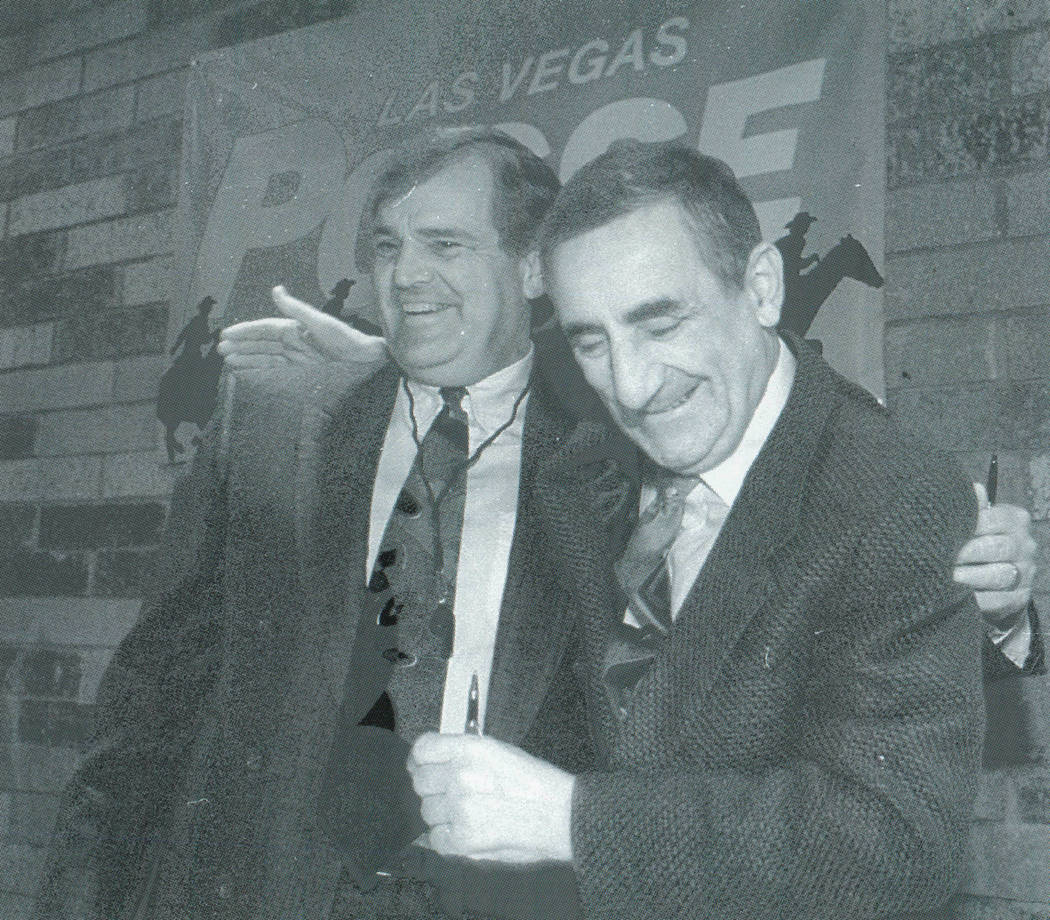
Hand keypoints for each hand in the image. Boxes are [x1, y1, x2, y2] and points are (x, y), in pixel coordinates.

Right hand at [217, 285, 386, 368]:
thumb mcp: (320, 322)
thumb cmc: (346, 338)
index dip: (245, 331)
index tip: (226, 335)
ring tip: (228, 362)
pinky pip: (277, 366)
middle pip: (261, 343)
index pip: (264, 329)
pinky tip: (251, 370)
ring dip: (248, 357)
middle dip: (241, 346)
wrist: (365, 357)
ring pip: (266, 355)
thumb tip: (276, 290)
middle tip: (220, 351)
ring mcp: (297, 353)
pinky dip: (262, 367)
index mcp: (294, 327)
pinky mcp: (303, 365)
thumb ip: (296, 308)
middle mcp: (293, 339)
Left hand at [407, 733, 573, 863]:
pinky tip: (468, 830)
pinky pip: (435, 838)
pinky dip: (447, 837)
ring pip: (427, 812)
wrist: (561, 815)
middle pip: (420, 782)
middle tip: (452, 794)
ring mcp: (459, 809)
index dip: (419, 759)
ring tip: (469, 813)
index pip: (422, 750)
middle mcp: (460, 776)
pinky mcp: (463, 840)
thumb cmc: (536, 783)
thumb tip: (435, 761)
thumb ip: (463, 753)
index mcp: (470, 749)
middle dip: (433, 788)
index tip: (421, 766)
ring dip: (442, 814)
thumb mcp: (498, 750)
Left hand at [953, 483, 1035, 628]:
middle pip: (997, 548)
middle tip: (939, 557)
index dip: (968, 525)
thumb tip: (973, 488)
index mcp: (1015, 520)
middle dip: (965, 553)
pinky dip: (976, 599)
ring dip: (968, 577)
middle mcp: (1025, 545)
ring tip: (945, 577)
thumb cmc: (974, 542)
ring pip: (998, 575)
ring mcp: (1025, 573)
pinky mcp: (1018, 598)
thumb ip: (972, 508)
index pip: (995, 518)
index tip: (943, 531)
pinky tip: (955, 596)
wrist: (988, 581)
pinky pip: (998, 600)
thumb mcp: (973, 522)